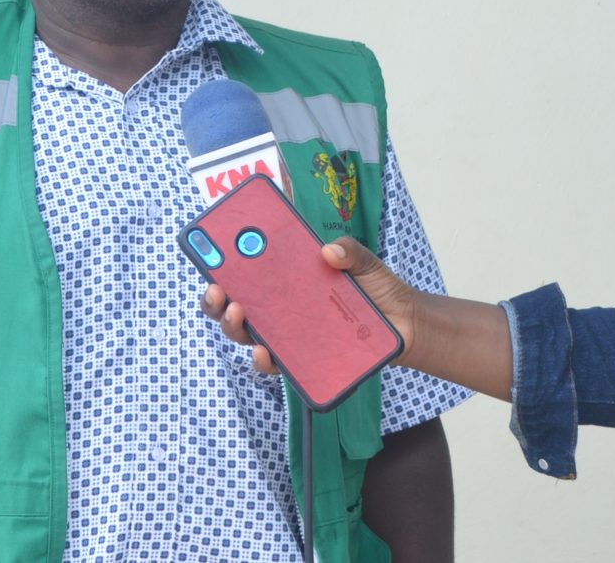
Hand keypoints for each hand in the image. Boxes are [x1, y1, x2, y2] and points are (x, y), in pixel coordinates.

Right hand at [201, 236, 419, 372]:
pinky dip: (263, 359)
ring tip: (238, 313)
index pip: (242, 271)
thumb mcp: (363, 262)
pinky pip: (273, 363)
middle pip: (232, 304)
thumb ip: (349, 251)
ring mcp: (286, 334)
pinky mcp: (300, 358)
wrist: (404, 324)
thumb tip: (329, 251)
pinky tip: (263, 352)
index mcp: (283, 278)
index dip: (219, 264)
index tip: (210, 255)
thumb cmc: (376, 288)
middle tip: (219, 289)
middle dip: (215, 298)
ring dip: (232, 325)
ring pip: (245, 333)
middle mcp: (277, 307)